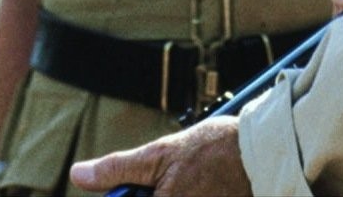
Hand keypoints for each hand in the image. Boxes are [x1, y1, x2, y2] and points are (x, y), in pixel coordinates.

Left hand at [68, 115, 246, 195]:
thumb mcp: (159, 153)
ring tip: (187, 183)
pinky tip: (197, 188)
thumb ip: (118, 169)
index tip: (132, 190)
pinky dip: (190, 194)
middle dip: (149, 194)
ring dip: (167, 192)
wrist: (263, 154)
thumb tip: (79, 174)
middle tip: (164, 181)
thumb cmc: (214, 150)